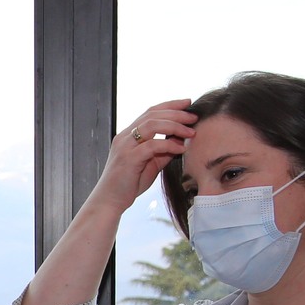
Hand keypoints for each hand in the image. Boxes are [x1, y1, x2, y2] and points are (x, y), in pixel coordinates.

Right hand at [88, 98, 196, 215]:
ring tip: (191, 132)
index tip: (188, 104)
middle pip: (153, 114)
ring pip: (152, 125)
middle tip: (194, 117)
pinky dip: (169, 144)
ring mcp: (125, 146)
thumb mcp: (152, 163)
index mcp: (129, 135)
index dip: (170, 105)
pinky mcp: (129, 158)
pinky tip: (181, 148)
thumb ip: (165, 150)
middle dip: (176, 113)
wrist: (110, 201)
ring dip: (175, 126)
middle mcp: (125, 136)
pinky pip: (152, 145)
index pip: (150, 112)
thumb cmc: (129, 183)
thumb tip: (182, 138)